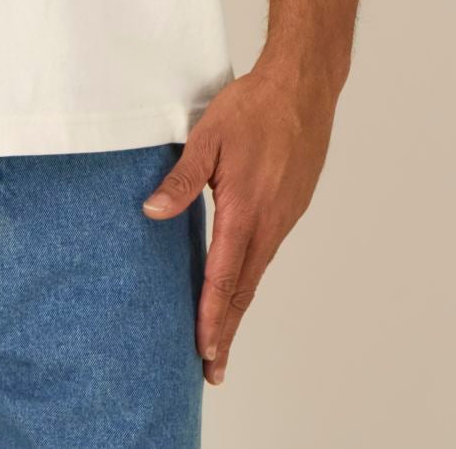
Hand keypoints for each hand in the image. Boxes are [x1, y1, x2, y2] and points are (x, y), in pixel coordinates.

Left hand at [140, 66, 338, 387]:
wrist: (303, 88)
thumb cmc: (253, 107)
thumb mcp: (206, 137)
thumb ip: (181, 180)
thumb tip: (152, 212)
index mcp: (244, 210)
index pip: (225, 279)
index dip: (213, 318)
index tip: (205, 352)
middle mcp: (269, 222)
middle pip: (245, 289)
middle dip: (228, 330)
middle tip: (213, 367)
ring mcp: (284, 216)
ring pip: (257, 272)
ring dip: (239, 306)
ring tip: (223, 333)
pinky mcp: (292, 206)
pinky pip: (267, 251)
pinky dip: (251, 276)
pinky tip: (240, 279)